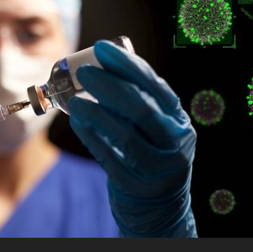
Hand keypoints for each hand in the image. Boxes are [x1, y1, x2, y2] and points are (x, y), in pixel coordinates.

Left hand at [68, 41, 196, 236]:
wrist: (159, 203)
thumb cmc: (150, 151)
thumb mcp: (156, 126)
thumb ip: (137, 100)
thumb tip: (102, 64)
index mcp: (179, 120)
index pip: (156, 87)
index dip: (128, 65)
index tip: (102, 48)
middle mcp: (175, 143)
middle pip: (141, 110)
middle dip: (109, 87)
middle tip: (84, 73)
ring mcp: (157, 167)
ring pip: (125, 137)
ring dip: (96, 114)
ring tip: (74, 100)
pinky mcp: (136, 185)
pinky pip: (110, 159)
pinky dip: (92, 138)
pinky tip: (78, 122)